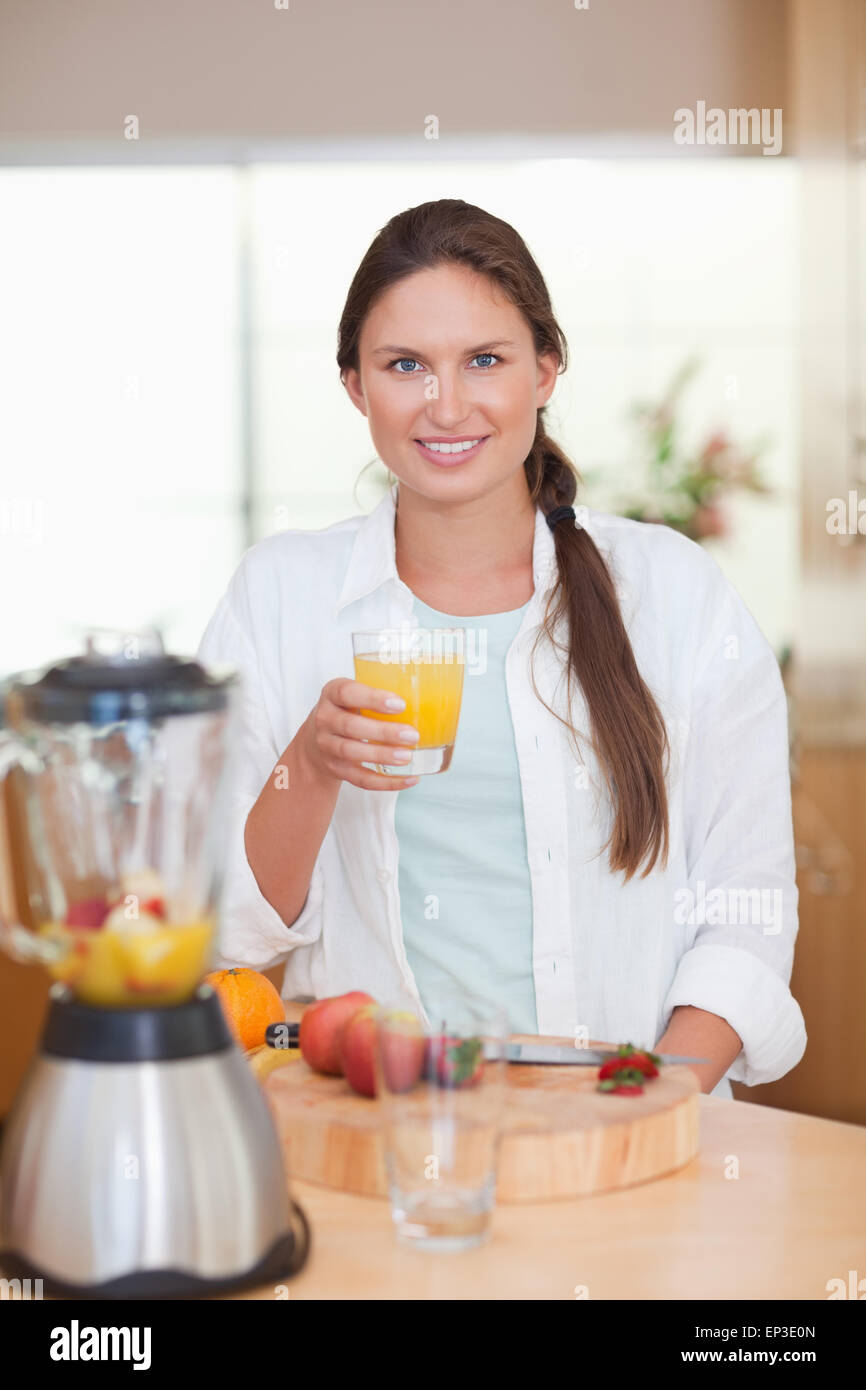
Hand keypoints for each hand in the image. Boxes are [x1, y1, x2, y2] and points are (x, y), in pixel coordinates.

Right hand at [301, 678, 420, 790]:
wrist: (316, 739)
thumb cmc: (347, 710)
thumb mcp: (355, 695)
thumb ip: (379, 694)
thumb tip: (427, 700)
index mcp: (332, 694)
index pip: (347, 693)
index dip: (373, 699)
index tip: (400, 704)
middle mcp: (324, 719)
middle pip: (350, 726)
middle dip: (383, 732)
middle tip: (412, 735)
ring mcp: (327, 746)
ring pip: (352, 752)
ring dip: (381, 755)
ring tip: (407, 756)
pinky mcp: (336, 769)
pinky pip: (360, 779)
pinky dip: (386, 782)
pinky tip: (409, 779)